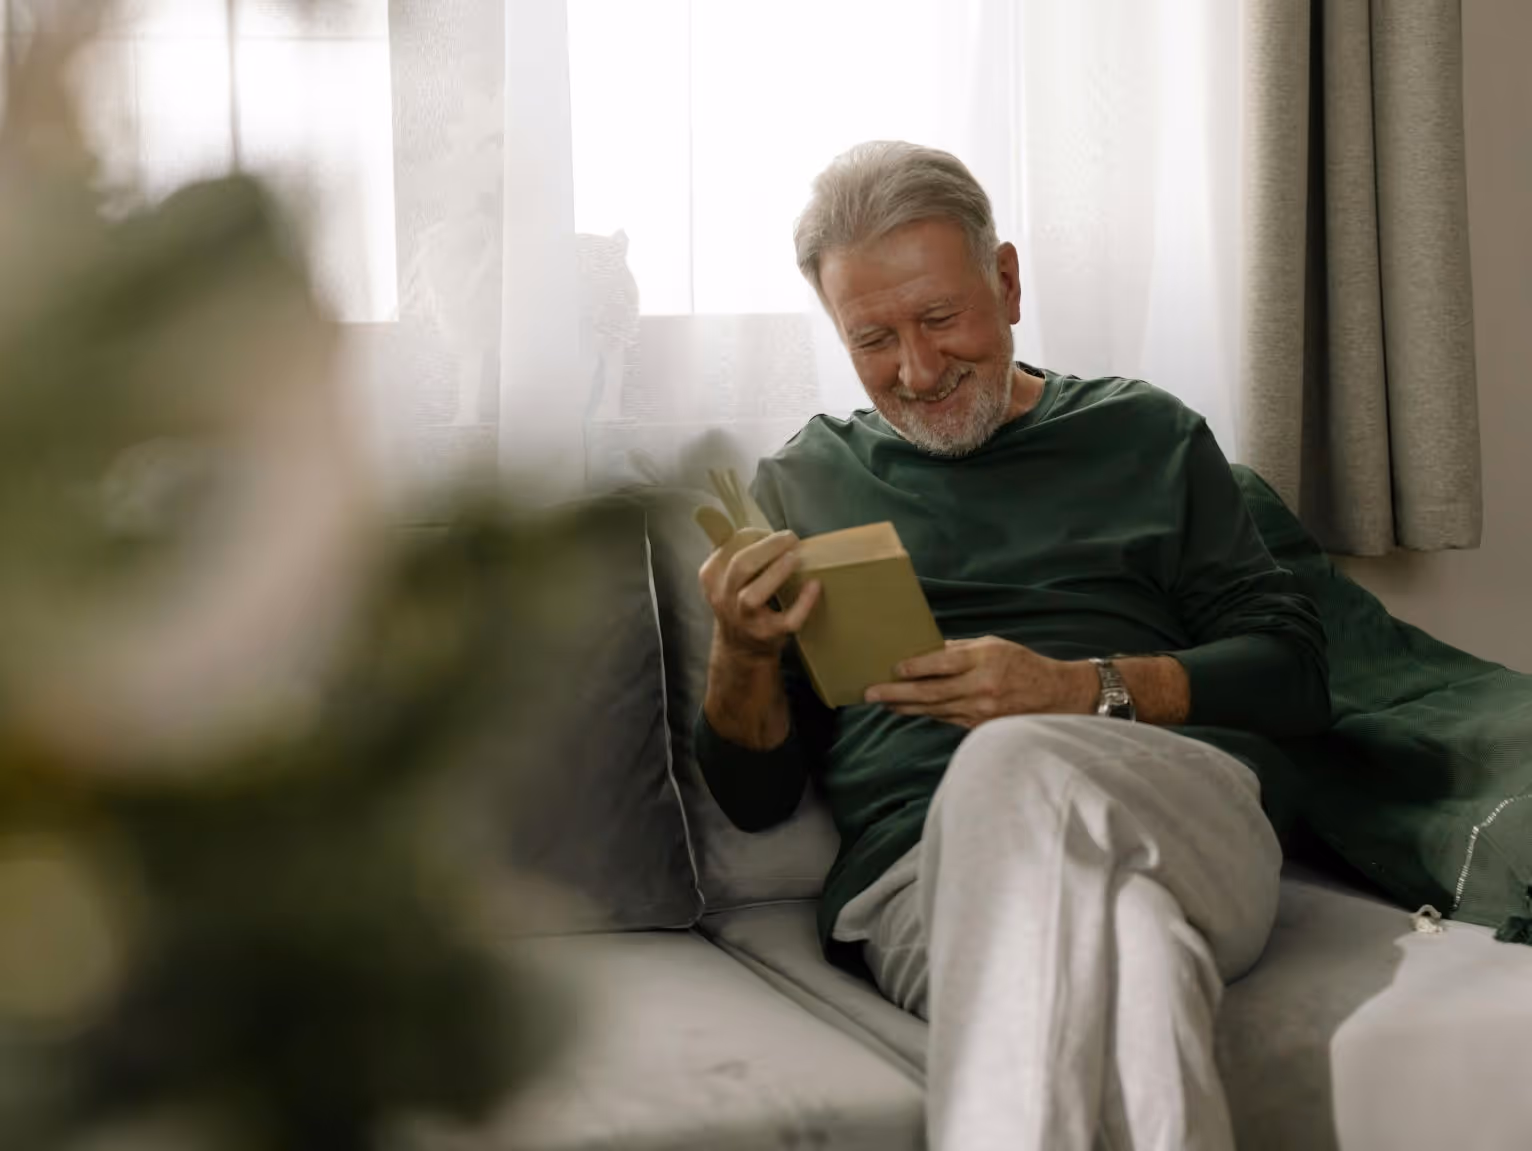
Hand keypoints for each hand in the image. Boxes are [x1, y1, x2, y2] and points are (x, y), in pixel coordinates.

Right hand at [699, 528, 821, 662]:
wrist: (740, 647)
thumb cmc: (739, 601)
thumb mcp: (727, 575)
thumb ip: (735, 550)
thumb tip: (764, 526)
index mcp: (712, 576)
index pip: (728, 546)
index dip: (753, 534)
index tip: (772, 532)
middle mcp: (723, 598)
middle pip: (740, 566)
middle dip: (768, 548)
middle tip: (790, 538)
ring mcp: (744, 618)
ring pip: (752, 596)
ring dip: (776, 573)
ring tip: (796, 557)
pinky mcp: (767, 634)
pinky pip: (786, 620)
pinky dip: (803, 603)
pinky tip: (814, 586)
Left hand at [864, 636, 1096, 728]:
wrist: (1054, 696)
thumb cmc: (1021, 664)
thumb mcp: (993, 645)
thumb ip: (959, 649)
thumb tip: (924, 649)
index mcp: (985, 660)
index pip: (944, 663)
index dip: (917, 667)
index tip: (894, 668)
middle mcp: (982, 688)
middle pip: (932, 693)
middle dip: (898, 694)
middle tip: (871, 693)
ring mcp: (981, 711)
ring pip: (934, 710)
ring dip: (905, 707)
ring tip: (882, 702)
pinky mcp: (980, 727)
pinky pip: (946, 719)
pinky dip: (926, 714)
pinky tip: (907, 710)